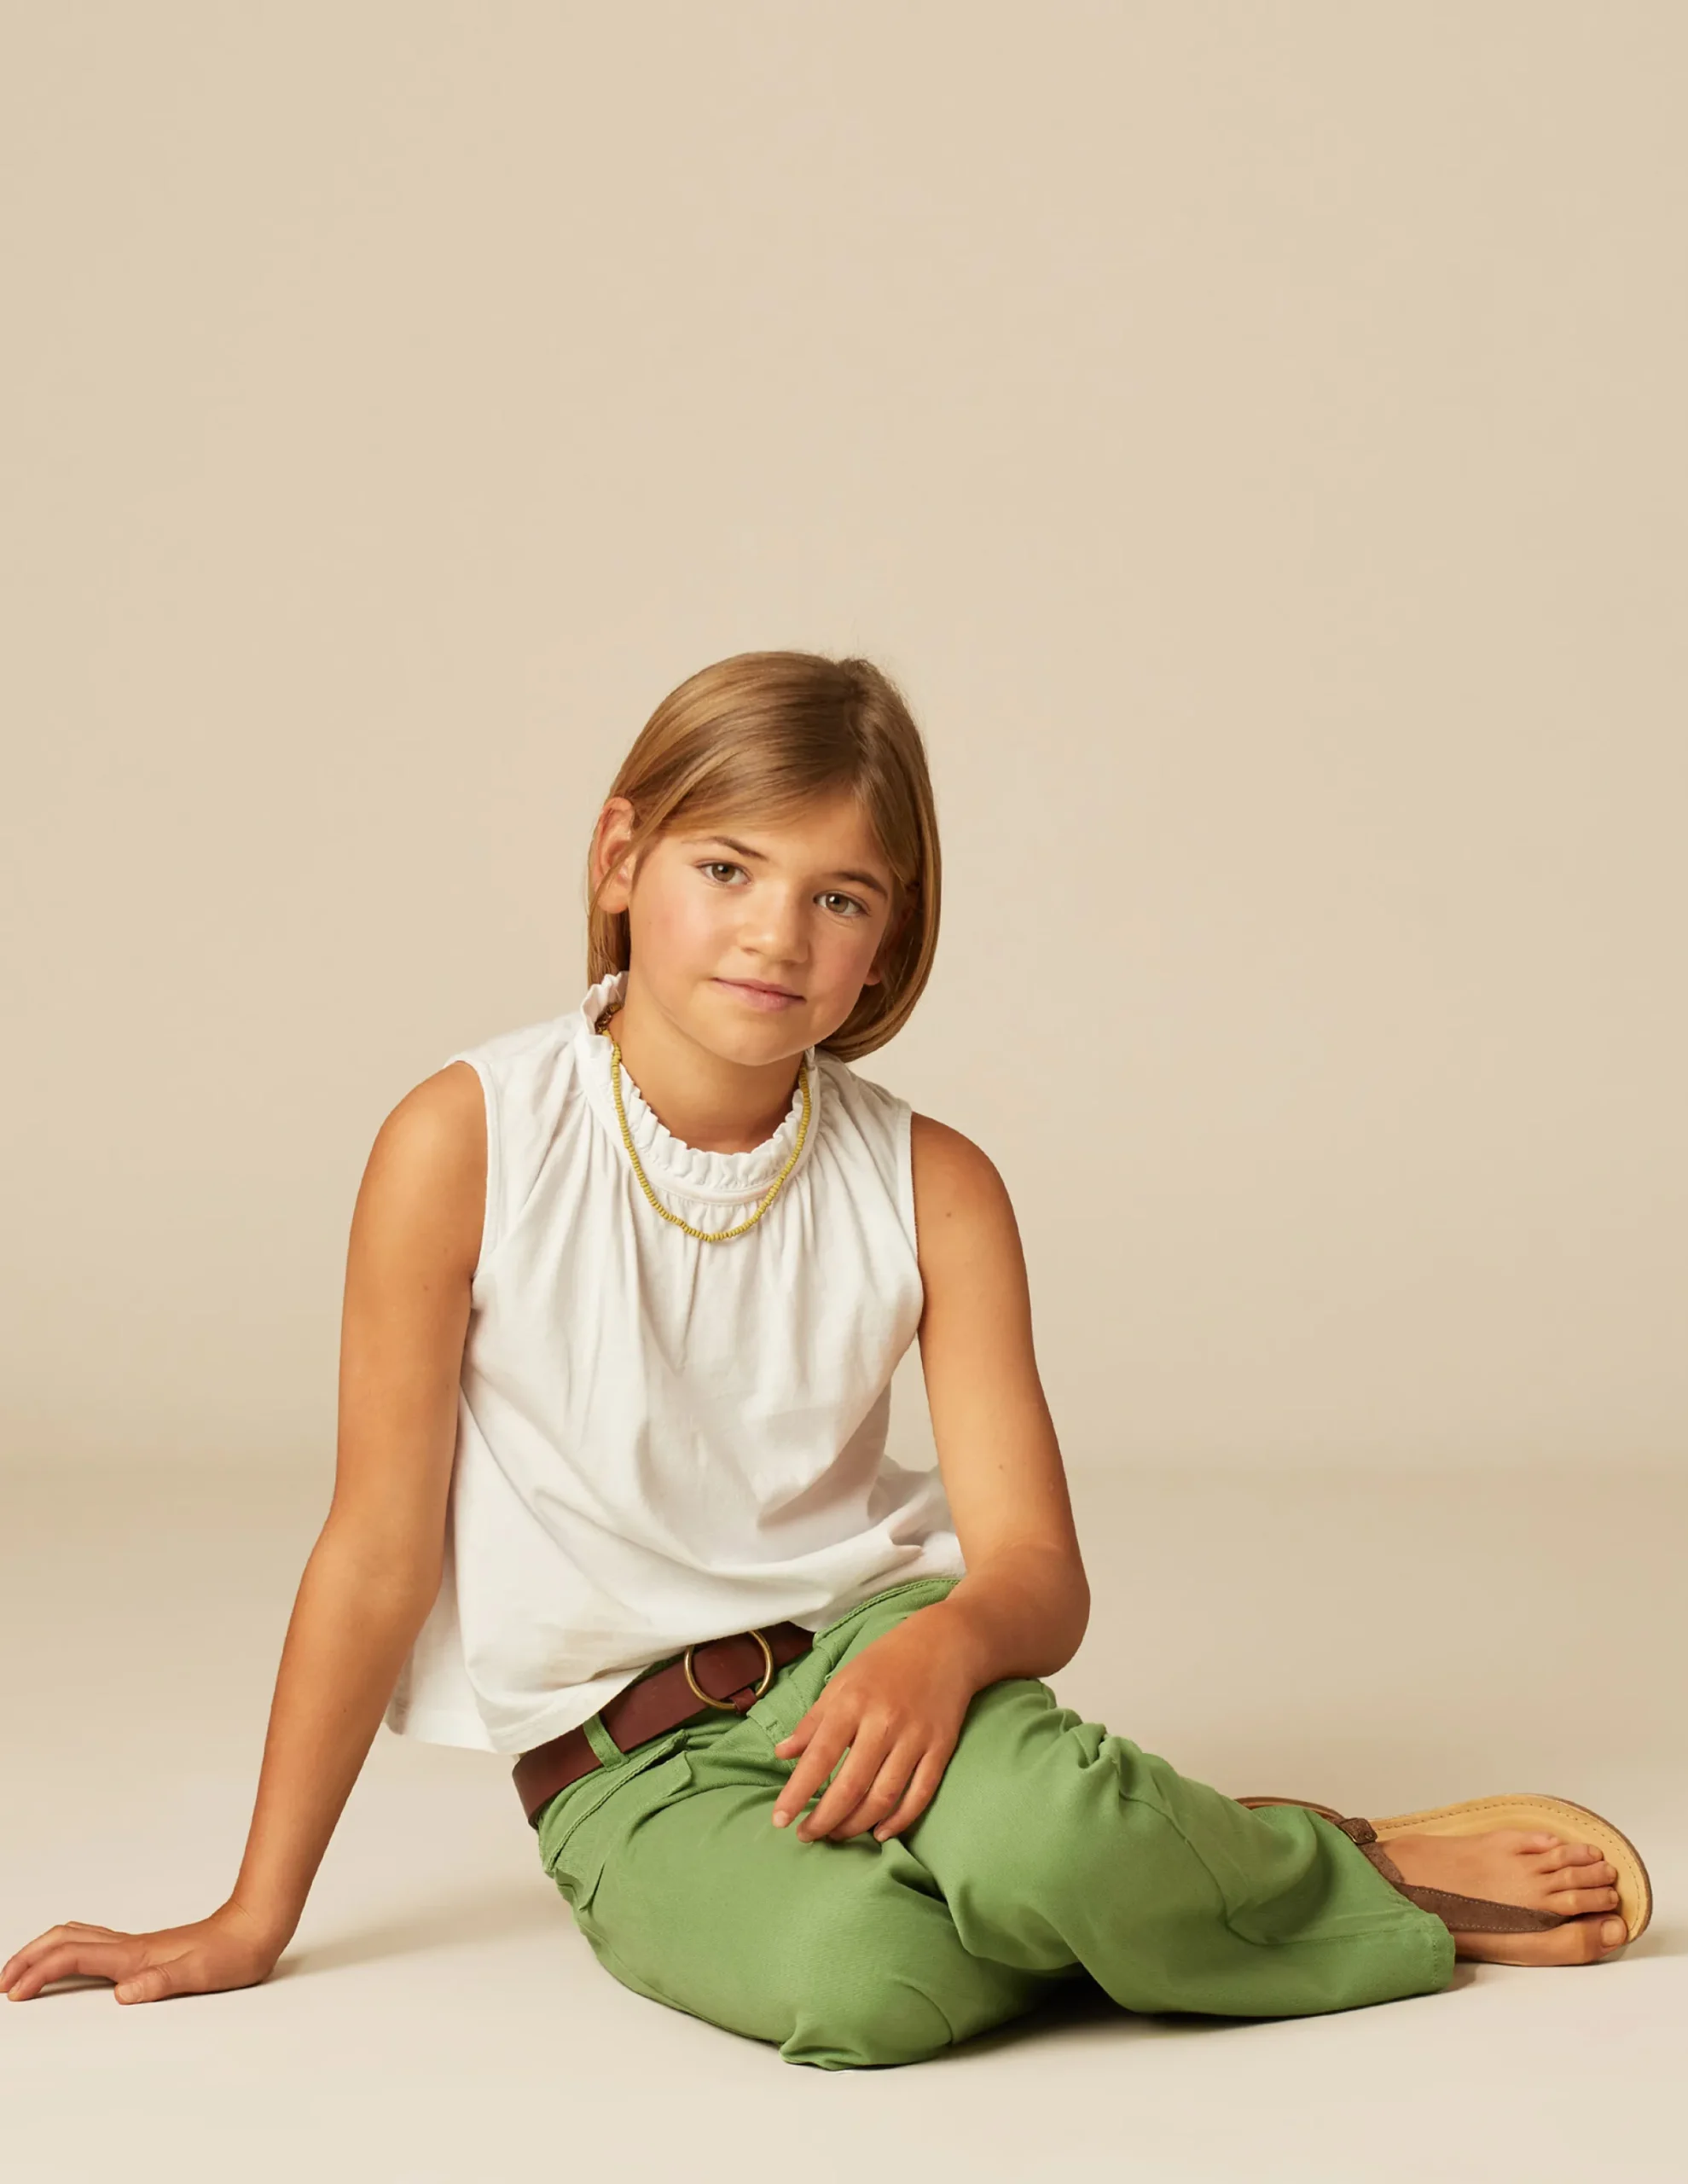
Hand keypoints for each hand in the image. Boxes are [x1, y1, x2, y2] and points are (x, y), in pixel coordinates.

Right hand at [3, 1900, 286, 2004]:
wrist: (255, 1927)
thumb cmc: (232, 1953)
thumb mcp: (200, 1974)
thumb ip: (162, 1983)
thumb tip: (123, 1994)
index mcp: (135, 1956)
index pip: (73, 1957)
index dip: (39, 1973)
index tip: (14, 1993)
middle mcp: (130, 1947)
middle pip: (65, 1939)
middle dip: (28, 1957)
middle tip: (4, 1981)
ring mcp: (136, 1945)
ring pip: (76, 1936)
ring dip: (44, 1950)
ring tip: (23, 1971)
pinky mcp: (144, 1949)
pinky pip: (92, 1943)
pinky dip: (66, 1949)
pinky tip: (69, 1962)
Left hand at [771, 1607, 977, 1845]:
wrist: (946, 1643)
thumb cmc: (885, 1662)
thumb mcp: (842, 1682)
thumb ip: (812, 1721)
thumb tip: (781, 1753)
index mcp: (852, 1704)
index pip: (819, 1758)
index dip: (797, 1793)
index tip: (780, 1821)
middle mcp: (883, 1723)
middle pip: (850, 1786)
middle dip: (825, 1819)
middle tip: (807, 1836)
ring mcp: (915, 1738)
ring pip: (883, 1797)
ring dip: (856, 1824)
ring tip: (837, 1834)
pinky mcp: (940, 1748)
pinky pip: (920, 1794)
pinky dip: (900, 1820)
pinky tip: (880, 1833)